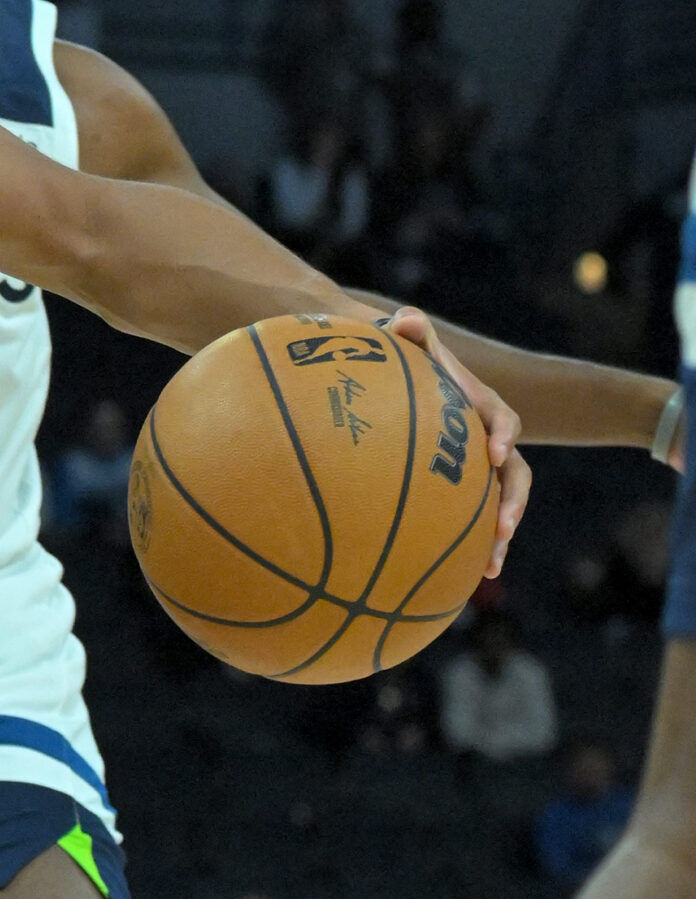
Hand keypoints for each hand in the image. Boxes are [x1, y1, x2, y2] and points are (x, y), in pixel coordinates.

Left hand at [389, 307, 529, 577]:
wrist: (384, 380)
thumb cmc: (395, 358)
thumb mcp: (402, 340)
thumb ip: (409, 329)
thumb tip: (405, 319)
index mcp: (478, 405)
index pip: (502, 418)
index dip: (502, 434)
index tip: (494, 452)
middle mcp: (484, 440)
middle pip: (513, 474)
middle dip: (512, 501)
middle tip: (502, 526)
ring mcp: (473, 468)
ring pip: (498, 505)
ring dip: (498, 535)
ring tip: (490, 566)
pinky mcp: (456, 490)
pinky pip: (470, 522)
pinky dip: (469, 547)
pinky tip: (457, 578)